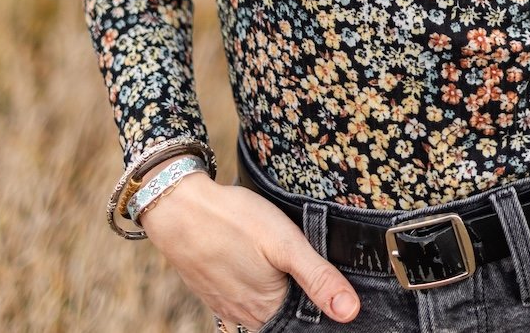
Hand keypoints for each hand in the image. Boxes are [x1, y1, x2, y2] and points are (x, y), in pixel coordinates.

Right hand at [141, 172, 360, 328]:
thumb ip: (318, 277)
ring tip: (286, 270)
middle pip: (283, 319)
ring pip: (262, 312)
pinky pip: (242, 302)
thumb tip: (351, 312)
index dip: (321, 309)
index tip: (330, 290)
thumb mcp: (285, 242)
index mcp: (268, 311)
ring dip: (277, 299)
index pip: (306, 324)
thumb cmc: (232, 221)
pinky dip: (256, 294)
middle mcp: (247, 318)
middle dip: (300, 304)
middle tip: (304, 270)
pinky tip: (259, 273)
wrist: (178, 208)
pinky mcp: (214, 293)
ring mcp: (227, 307)